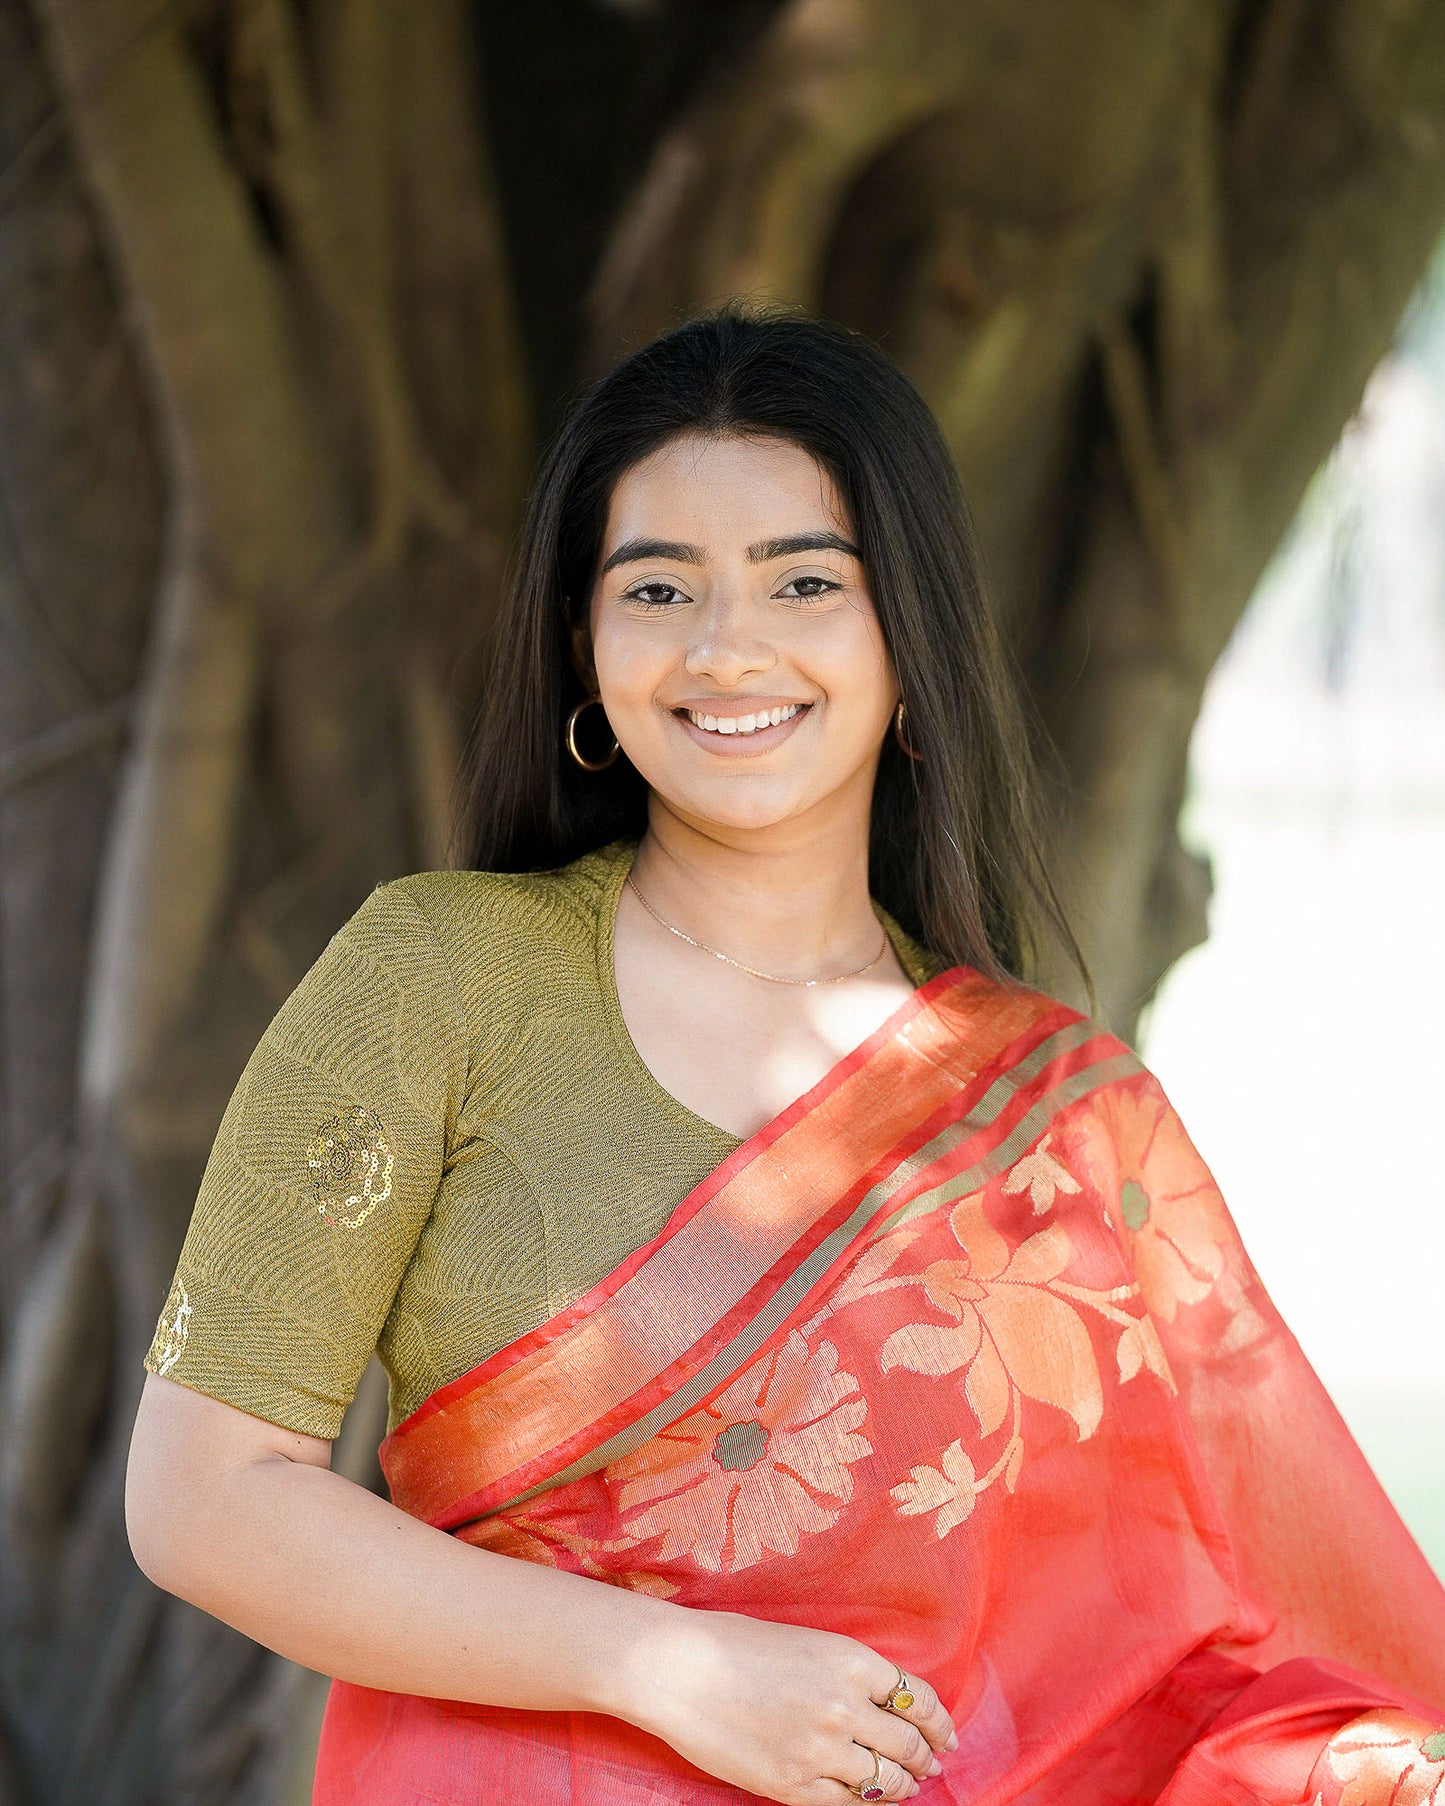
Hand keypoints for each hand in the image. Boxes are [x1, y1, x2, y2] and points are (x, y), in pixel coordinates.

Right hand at [624, 1607, 956, 1803]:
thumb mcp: (807, 1642)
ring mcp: (821, 1750)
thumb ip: (848, 1672)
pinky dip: (863, 1804)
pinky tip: (864, 1799)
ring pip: (884, 1782)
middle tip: (931, 1766)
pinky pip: (847, 1805)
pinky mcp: (794, 1785)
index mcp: (851, 1660)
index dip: (939, 1723)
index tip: (946, 1736)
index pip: (917, 1700)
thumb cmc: (736, 1645)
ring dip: (901, 1787)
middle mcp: (845, 1706)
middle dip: (925, 1759)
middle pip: (907, 1745)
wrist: (681, 1670)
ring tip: (905, 1787)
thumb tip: (883, 1705)